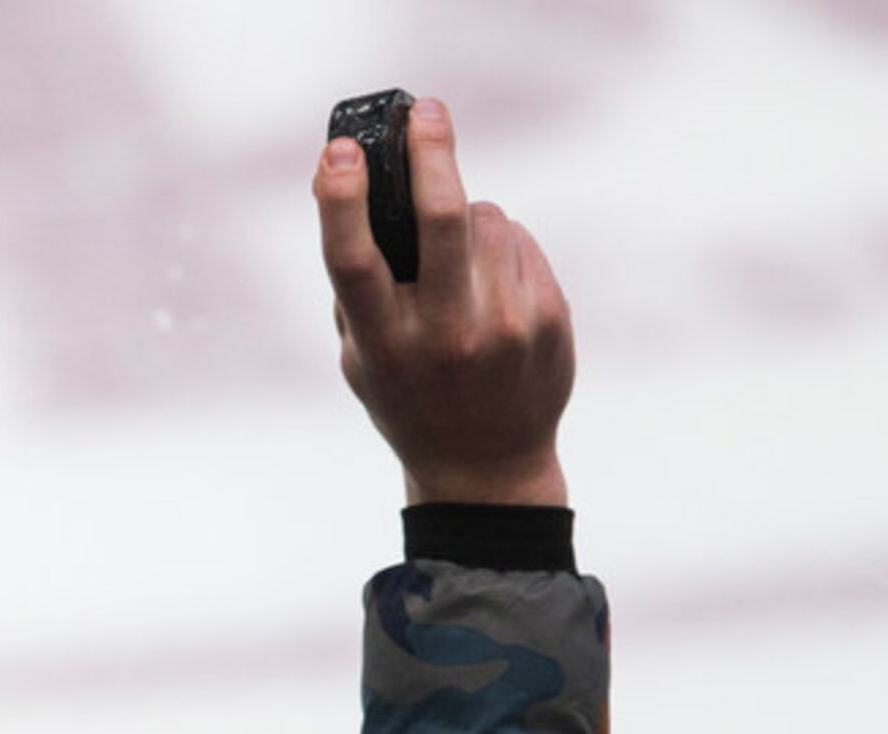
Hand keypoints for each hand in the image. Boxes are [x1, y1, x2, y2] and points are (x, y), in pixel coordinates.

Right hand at [314, 98, 572, 507]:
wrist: (487, 467)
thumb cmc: (409, 397)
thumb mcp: (363, 358)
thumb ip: (358, 290)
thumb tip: (364, 190)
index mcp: (384, 345)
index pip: (355, 262)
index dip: (342, 200)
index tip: (340, 151)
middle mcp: (444, 336)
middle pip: (441, 220)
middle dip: (432, 153)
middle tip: (426, 111)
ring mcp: (504, 328)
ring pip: (485, 220)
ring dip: (468, 215)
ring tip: (459, 260)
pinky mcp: (547, 320)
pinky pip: (518, 243)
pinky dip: (501, 248)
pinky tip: (494, 287)